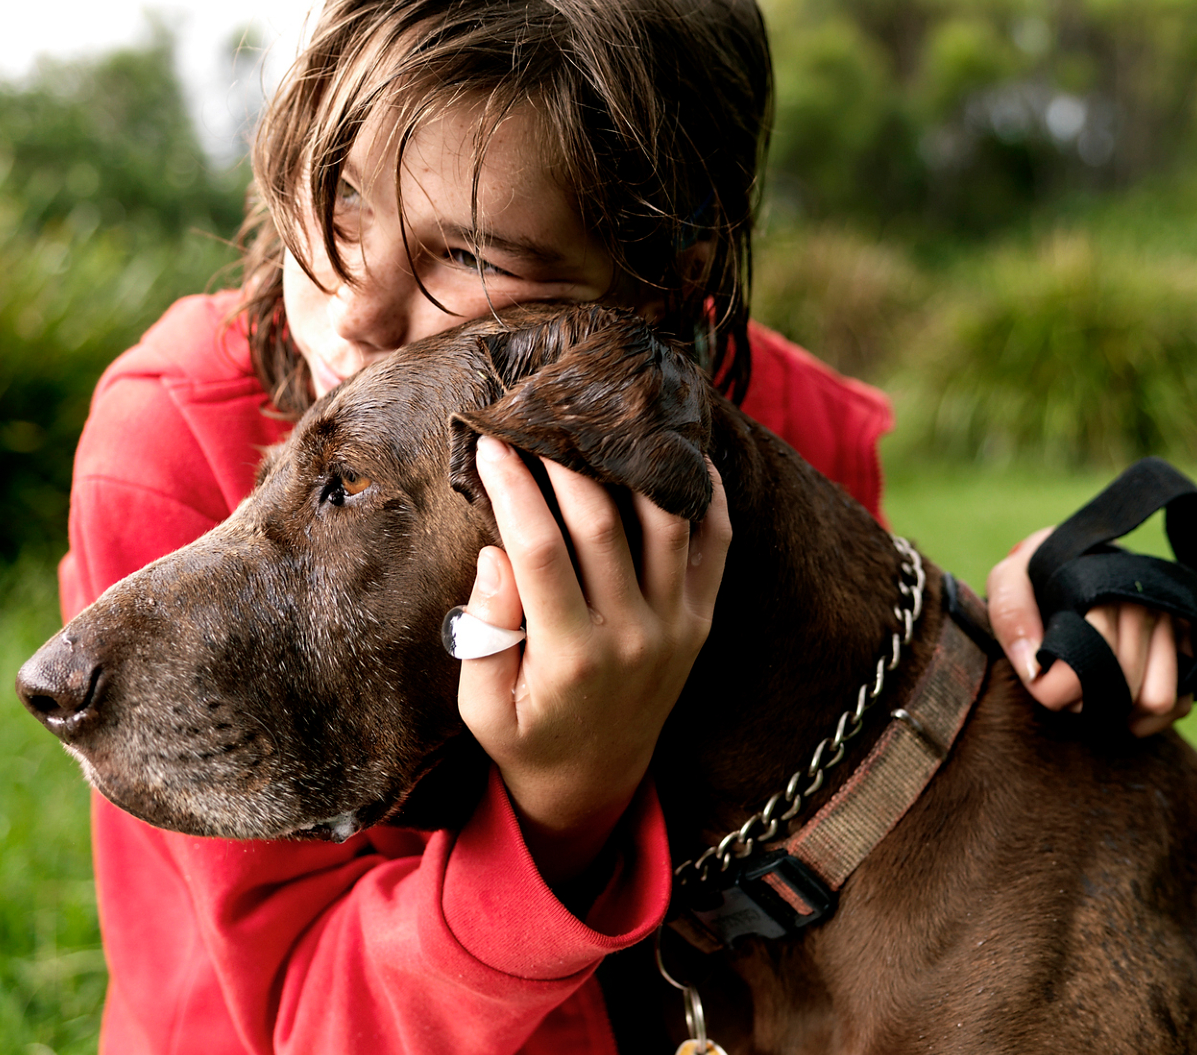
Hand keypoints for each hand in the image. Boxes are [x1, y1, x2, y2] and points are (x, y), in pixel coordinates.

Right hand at [457, 436, 729, 886]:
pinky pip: (715, 543)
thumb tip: (496, 554)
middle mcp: (635, 635)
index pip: (540, 549)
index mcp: (572, 656)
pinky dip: (704, 494)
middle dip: (566, 461)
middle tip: (542, 414)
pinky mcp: (702, 618)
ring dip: (637, 464)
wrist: (596, 782)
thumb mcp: (481, 705)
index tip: (490, 442)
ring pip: (667, 522)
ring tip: (607, 420)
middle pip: (603, 523)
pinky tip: (679, 453)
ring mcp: (677, 624)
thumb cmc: (525, 737)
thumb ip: (485, 632)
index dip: (514, 488)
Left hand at [986, 527, 1192, 737]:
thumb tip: (1034, 671)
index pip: (1093, 655)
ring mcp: (1174, 625)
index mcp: (1106, 584)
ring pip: (1158, 700)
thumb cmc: (1039, 576)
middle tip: (1063, 683)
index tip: (1040, 677)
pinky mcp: (1190, 648)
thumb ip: (1011, 614)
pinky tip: (1117, 704)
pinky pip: (1179, 704)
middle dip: (1085, 700)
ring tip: (1090, 690)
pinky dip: (1148, 718)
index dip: (1059, 685)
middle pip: (1125, 686)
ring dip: (1118, 711)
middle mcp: (1149, 602)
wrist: (1077, 560)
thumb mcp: (1009, 579)